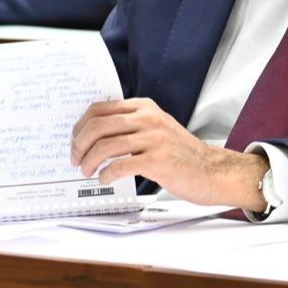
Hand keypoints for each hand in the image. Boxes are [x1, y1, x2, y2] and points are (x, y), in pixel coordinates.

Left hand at [70, 98, 267, 209]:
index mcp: (145, 107)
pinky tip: (105, 179)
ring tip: (87, 171)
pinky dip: (106, 175)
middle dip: (79, 144)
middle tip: (75, 159)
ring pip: (105, 146)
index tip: (75, 141)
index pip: (101, 109)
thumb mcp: (157, 128)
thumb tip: (95, 135)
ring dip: (89, 161)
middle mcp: (148, 118)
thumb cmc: (181, 154)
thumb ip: (132, 125)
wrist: (212, 171)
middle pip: (98, 126)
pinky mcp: (157, 161)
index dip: (81, 126)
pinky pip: (120, 166)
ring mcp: (154, 138)